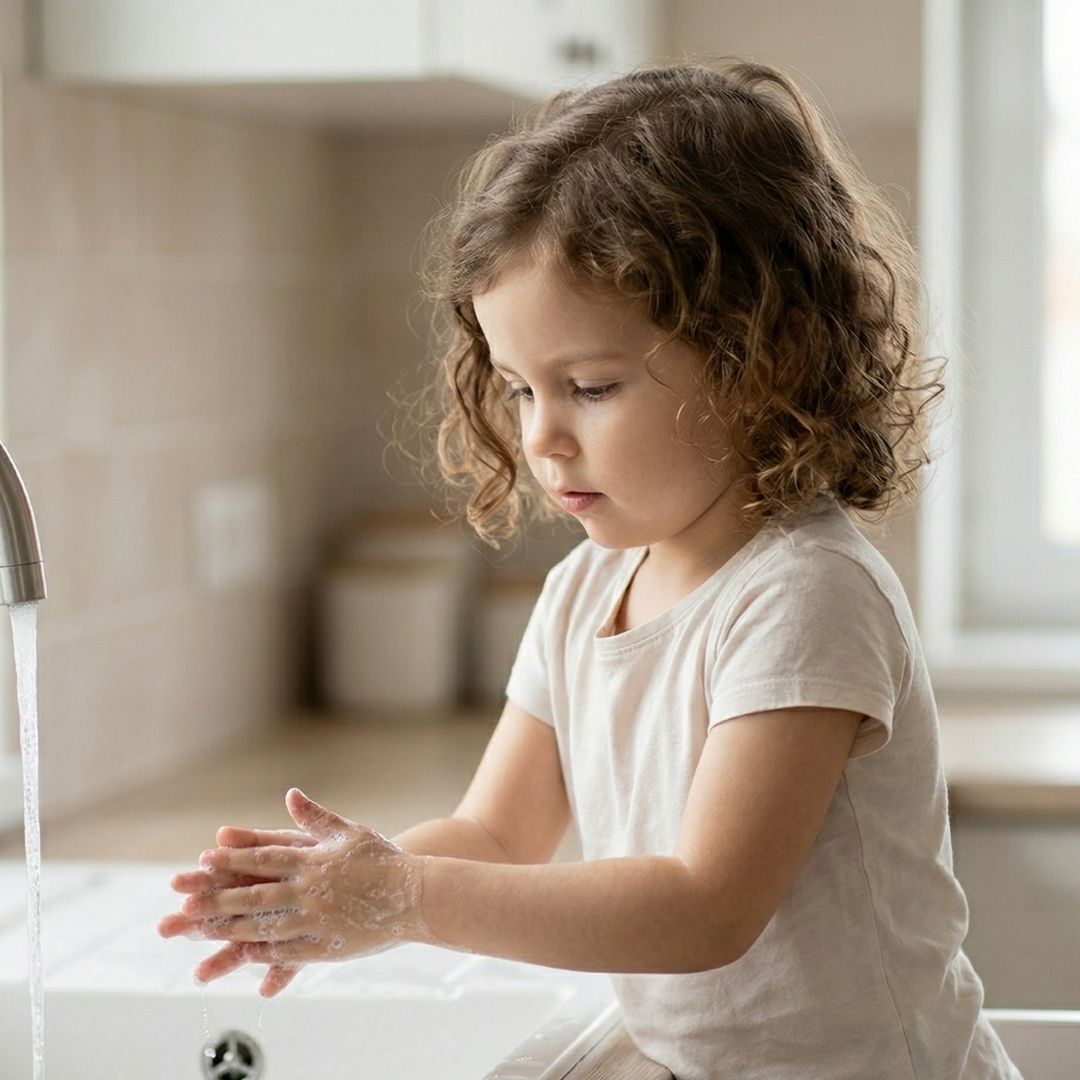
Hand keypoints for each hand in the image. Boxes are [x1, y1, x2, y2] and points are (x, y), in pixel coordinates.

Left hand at [158, 788, 434, 996]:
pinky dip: (266, 954)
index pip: (263, 859)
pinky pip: (291, 951)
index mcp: (312, 860)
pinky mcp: (328, 944)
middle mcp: (310, 889)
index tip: (202, 863)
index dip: (231, 861)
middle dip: (216, 901)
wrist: (416, 893)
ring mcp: (317, 919)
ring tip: (203, 938)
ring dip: (231, 931)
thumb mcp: (349, 832)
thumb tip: (291, 795)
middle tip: (184, 908)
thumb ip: (315, 817)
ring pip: (266, 926)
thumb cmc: (383, 859)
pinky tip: (246, 956)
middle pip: (255, 895)